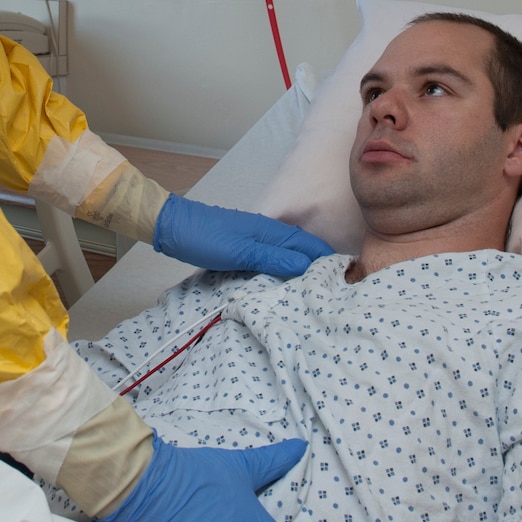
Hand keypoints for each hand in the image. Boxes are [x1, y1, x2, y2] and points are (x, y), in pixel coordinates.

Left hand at [151, 197, 337, 276]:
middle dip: (320, 268)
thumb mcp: (240, 252)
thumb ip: (273, 259)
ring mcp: (257, 241)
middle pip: (303, 251)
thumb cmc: (205, 238)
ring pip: (289, 256)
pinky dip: (284, 271)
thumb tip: (308, 268)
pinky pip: (273, 260)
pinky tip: (285, 284)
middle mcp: (269, 234)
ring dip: (303, 271)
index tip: (348, 279)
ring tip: (316, 293)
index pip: (310, 247)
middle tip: (336, 292)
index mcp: (272, 232)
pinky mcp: (246, 249)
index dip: (329, 261)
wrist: (173, 228)